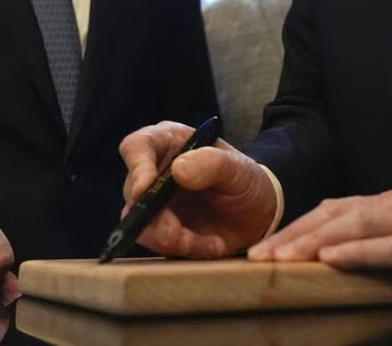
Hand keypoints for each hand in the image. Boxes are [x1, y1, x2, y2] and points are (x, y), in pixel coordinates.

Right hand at [118, 121, 278, 257]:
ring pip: (140, 224)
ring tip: (199, 241)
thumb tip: (178, 170)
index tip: (146, 188)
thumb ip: (213, 163)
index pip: (136, 147)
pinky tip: (210, 245)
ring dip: (167, 237)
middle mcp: (154, 172)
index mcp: (168, 143)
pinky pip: (160, 245)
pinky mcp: (161, 231)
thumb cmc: (244, 179)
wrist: (258, 213)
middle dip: (151, 215)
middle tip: (176, 232)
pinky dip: (184, 248)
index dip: (137, 167)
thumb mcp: (238, 168)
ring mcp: (155, 204)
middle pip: (133, 192)